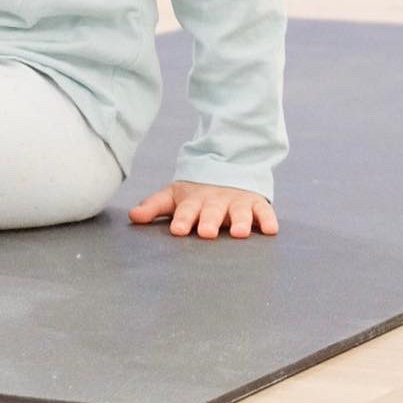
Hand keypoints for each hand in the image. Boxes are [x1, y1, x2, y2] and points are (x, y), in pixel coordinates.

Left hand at [128, 180, 278, 237]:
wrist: (226, 169)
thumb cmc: (195, 195)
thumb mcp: (174, 197)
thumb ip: (154, 207)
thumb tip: (132, 216)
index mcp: (194, 201)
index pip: (186, 210)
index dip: (182, 220)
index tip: (178, 230)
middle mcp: (216, 201)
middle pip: (212, 211)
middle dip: (209, 221)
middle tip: (207, 232)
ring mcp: (237, 202)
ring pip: (240, 212)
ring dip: (240, 221)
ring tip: (239, 233)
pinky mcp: (256, 203)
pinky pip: (264, 211)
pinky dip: (268, 219)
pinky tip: (270, 230)